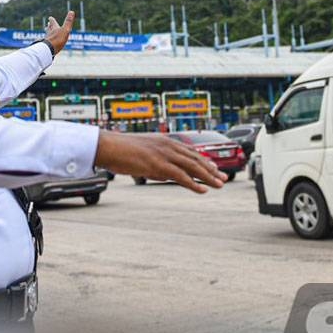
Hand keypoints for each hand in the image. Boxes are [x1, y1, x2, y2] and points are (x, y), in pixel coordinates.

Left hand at [44, 11, 74, 54]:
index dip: (52, 20)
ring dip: (48, 33)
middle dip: (49, 26)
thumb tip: (71, 11)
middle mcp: (49, 33)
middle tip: (48, 24)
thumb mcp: (65, 30)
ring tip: (47, 32)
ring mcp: (47, 40)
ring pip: (47, 35)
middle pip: (49, 28)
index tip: (50, 17)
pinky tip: (47, 44)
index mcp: (54, 28)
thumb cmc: (57, 40)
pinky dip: (47, 42)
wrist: (48, 50)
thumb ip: (68, 22)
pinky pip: (46, 43)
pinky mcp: (46, 46)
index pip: (52, 22)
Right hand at [94, 131, 225, 192]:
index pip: (190, 151)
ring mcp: (164, 155)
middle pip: (195, 158)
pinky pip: (180, 176)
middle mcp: (168, 146)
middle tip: (224, 178)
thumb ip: (156, 164)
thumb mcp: (143, 155)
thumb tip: (164, 175)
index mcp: (165, 141)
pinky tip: (203, 190)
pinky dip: (193, 184)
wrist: (108, 146)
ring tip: (219, 185)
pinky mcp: (158, 165)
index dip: (204, 160)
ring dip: (208, 177)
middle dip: (211, 169)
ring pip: (192, 167)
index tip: (215, 168)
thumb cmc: (121, 151)